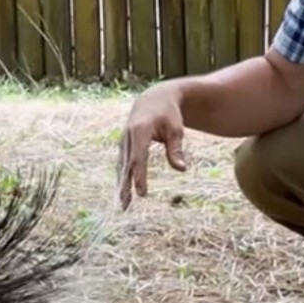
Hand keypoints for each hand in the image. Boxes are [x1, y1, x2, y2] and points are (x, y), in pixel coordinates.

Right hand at [117, 85, 187, 209]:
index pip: (139, 158)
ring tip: (124, 204)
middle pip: (127, 165)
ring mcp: (124, 139)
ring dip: (122, 184)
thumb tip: (181, 169)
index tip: (142, 193)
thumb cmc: (168, 114)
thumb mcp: (176, 129)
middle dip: (126, 185)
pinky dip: (122, 177)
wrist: (154, 99)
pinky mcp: (124, 143)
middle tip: (126, 204)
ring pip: (122, 165)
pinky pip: (122, 162)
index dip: (139, 176)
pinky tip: (124, 191)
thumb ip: (176, 149)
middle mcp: (128, 135)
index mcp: (140, 130)